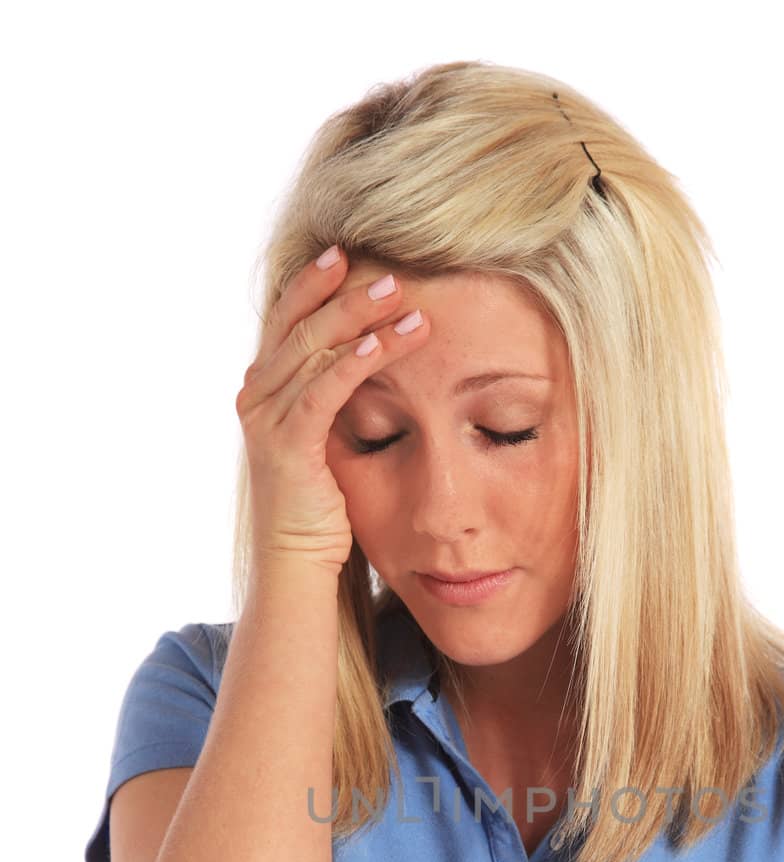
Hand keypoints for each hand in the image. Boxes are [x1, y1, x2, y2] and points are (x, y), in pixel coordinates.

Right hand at [235, 245, 432, 577]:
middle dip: (344, 292)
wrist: (297, 563)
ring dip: (362, 319)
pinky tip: (389, 342)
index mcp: (264, 388)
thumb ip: (332, 396)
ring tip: (405, 298)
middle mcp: (257, 396)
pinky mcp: (288, 445)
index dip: (315, 284)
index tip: (351, 253)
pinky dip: (357, 361)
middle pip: (300, 323)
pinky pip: (324, 389)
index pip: (288, 320)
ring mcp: (267, 419)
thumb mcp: (326, 438)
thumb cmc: (321, 506)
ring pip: (314, 350)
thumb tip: (369, 357)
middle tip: (391, 269)